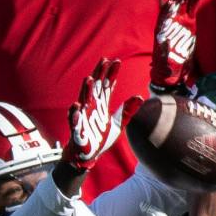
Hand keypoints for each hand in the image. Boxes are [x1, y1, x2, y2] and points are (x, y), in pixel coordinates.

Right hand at [61, 57, 139, 173]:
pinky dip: (75, 114)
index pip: (107, 86)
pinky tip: (77, 106)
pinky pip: (75, 120)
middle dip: (99, 74)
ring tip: (89, 79)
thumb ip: (127, 110)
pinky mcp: (77, 129)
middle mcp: (91, 107)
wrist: (89, 154)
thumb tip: (140, 96)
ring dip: (86, 90)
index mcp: (101, 104)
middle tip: (104, 60)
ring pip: (84, 100)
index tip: (117, 61)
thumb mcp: (119, 123)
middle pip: (95, 87)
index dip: (111, 74)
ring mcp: (83, 116)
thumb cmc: (101, 137)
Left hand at [151, 0, 202, 93]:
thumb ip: (164, 51)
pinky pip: (192, 9)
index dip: (172, 4)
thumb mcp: (163, 60)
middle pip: (174, 4)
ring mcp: (179, 22)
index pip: (165, 13)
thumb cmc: (165, 67)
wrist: (172, 71)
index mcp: (161, 29)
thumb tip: (165, 40)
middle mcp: (170, 23)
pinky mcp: (189, 24)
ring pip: (183, 4)